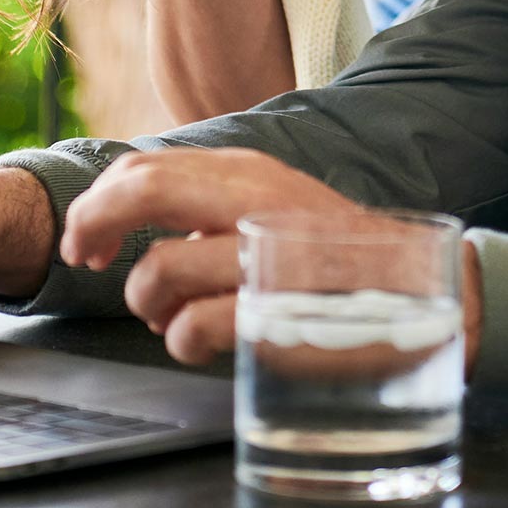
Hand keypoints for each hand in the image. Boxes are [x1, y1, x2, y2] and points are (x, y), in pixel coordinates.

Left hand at [60, 150, 483, 373]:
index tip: (88, 240)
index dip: (98, 202)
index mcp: (245, 172)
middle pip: (141, 189)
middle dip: (94, 226)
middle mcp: (251, 200)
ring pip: (158, 271)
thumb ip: (211, 201)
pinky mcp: (275, 311)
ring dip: (146, 303)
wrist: (420, 289)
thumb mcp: (272, 203)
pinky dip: (181, 341)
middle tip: (88, 261)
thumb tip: (139, 221)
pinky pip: (191, 328)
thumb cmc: (334, 254)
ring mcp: (264, 254)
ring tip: (169, 317)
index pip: (145, 166)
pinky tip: (200, 342)